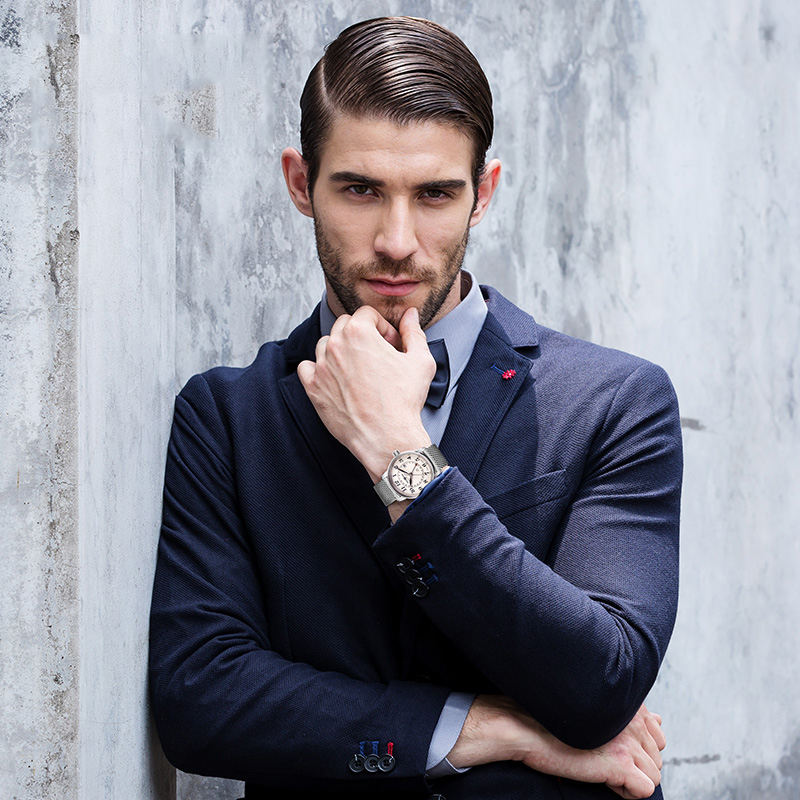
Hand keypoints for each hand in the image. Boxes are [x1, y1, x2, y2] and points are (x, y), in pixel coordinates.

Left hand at [297, 306, 434, 482]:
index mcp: (359, 333)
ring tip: (358, 368)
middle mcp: (335, 346)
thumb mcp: (420, 361)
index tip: (390, 344)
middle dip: (362, 335)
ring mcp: (321, 367)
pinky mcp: (313, 388)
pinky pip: (307, 367)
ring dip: (340, 350)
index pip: (366, 314)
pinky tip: (336, 378)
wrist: (386, 437)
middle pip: (344, 325)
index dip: (382, 327)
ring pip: (325, 344)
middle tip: (377, 355)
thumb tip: (410, 316)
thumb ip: (413, 332)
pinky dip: (319, 369)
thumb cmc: (404, 401)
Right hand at [447, 696, 663, 799]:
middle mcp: (633, 719)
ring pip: (654, 776)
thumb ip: (629, 715)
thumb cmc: (553, 720)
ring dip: (631, 779)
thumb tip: (656, 720)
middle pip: (657, 758)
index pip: (657, 736)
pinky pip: (645, 790)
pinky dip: (627, 792)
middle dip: (636, 765)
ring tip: (601, 769)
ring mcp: (629, 741)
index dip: (638, 749)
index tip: (612, 748)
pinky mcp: (621, 763)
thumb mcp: (595, 711)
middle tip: (603, 760)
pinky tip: (604, 779)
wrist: (525, 728)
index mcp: (628, 703)